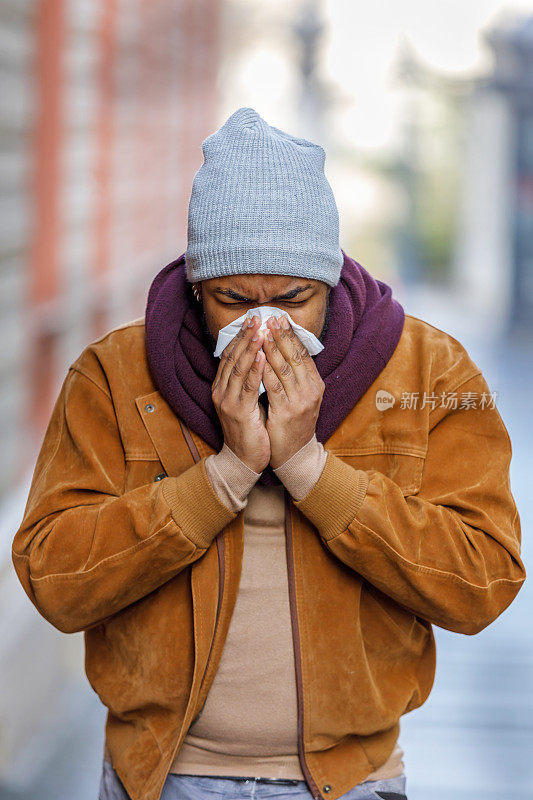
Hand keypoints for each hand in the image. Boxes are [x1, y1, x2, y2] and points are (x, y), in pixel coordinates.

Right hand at [211, 315, 269, 472]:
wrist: (243, 460)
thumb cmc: (249, 430)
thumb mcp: (247, 402)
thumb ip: (248, 382)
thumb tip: (261, 359)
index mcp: (222, 387)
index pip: (229, 356)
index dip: (240, 337)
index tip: (251, 320)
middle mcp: (220, 391)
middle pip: (232, 357)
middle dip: (245, 336)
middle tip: (256, 318)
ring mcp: (226, 401)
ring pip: (238, 368)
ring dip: (250, 348)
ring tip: (260, 331)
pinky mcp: (237, 412)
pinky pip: (247, 386)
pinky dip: (255, 369)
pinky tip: (263, 356)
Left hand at [261, 315, 324, 468]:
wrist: (295, 454)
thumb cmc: (295, 424)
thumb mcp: (302, 398)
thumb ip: (297, 377)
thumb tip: (288, 350)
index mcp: (316, 385)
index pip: (303, 354)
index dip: (292, 336)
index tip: (281, 319)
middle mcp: (311, 391)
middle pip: (295, 357)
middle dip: (282, 336)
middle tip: (271, 318)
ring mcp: (300, 402)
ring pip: (284, 368)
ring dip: (272, 348)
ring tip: (262, 332)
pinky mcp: (286, 412)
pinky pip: (273, 387)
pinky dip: (264, 370)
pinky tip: (257, 358)